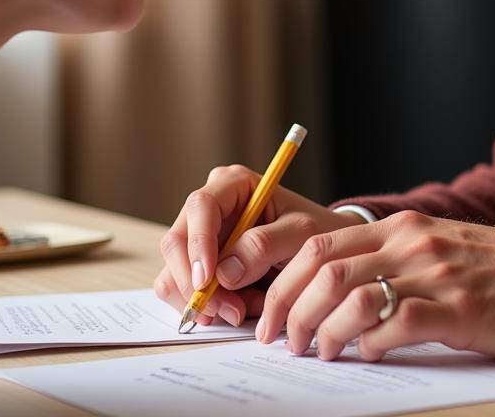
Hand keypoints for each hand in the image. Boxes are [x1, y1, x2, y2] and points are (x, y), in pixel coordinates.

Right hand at [154, 165, 364, 327]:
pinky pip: (186, 292)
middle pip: (177, 243)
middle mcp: (208, 207)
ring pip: (175, 273)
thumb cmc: (313, 232)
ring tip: (247, 308)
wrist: (319, 252)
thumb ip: (264, 245)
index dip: (197, 243)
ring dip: (206, 300)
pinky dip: (210, 307)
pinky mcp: (199, 264)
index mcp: (232, 184)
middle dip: (197, 284)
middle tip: (230, 310)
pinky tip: (242, 307)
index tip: (206, 280)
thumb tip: (224, 271)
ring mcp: (200, 237)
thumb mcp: (301, 233)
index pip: (200, 206)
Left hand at [258, 210, 494, 361]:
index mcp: (406, 227)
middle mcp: (414, 242)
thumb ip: (400, 261)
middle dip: (287, 309)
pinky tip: (366, 358)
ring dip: (319, 331)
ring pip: (348, 295)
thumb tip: (345, 298)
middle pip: (322, 268)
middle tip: (279, 343)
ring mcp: (436, 274)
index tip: (270, 316)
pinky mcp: (460, 310)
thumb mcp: (446, 250)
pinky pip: (394, 325)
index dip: (283, 281)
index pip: (320, 245)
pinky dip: (368, 345)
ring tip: (317, 356)